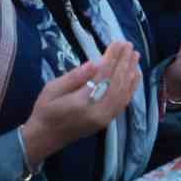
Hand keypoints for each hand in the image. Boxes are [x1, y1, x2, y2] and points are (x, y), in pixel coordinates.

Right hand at [20, 42, 140, 164]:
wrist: (45, 138)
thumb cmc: (45, 110)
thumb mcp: (52, 89)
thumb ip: (74, 77)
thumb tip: (94, 63)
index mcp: (82, 103)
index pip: (103, 76)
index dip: (112, 58)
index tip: (118, 43)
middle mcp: (98, 112)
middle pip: (117, 83)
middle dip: (124, 62)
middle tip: (129, 44)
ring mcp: (105, 118)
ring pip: (123, 92)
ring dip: (131, 72)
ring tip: (135, 55)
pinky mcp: (108, 121)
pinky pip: (124, 102)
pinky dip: (131, 87)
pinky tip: (135, 75)